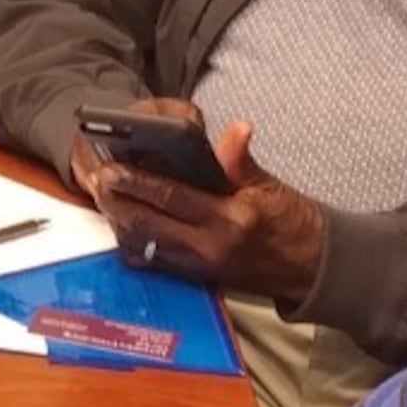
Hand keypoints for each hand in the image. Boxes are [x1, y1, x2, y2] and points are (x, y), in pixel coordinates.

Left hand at [78, 114, 330, 304]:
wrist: (311, 269)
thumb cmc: (294, 223)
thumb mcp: (271, 187)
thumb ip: (242, 162)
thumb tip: (236, 129)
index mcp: (231, 220)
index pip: (173, 197)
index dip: (138, 182)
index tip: (111, 168)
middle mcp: (210, 247)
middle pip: (148, 224)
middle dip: (117, 203)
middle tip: (95, 180)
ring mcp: (200, 266)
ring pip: (145, 245)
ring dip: (121, 221)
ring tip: (102, 197)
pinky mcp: (197, 277)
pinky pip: (155, 260)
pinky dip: (135, 241)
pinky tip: (123, 221)